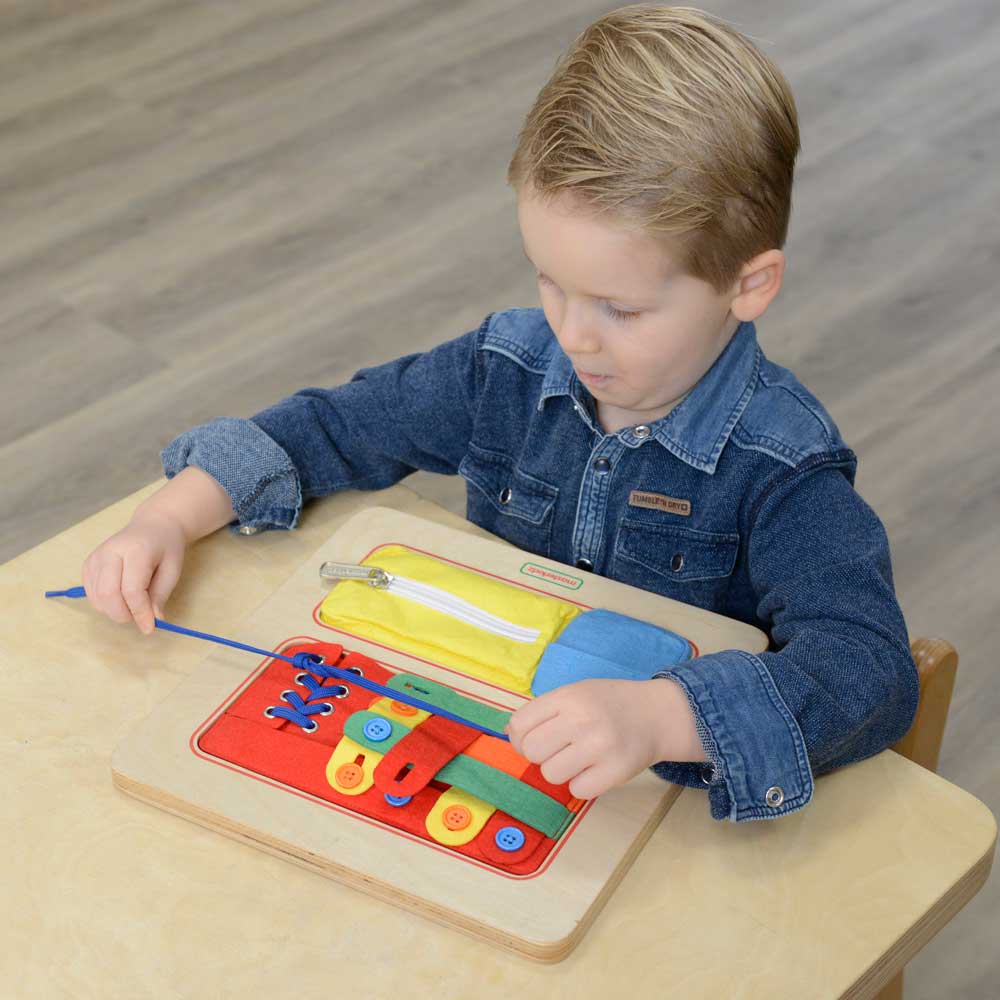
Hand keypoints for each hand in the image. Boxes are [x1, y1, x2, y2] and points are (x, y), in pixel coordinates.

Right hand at [81, 507, 186, 634]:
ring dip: (115, 611)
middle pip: (108, 594)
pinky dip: (105, 604)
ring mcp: (95, 557)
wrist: (152, 526)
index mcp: (135, 550)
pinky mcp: (88, 565)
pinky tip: (121, 598)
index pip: (132, 590)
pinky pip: (91, 594)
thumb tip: (151, 621)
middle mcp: (110, 552)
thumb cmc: (166, 547)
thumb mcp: (173, 569)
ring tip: (134, 604)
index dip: (140, 613)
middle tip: (140, 618)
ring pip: (97, 598)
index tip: (150, 628)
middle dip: (124, 614)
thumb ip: (161, 595)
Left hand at [505, 677, 705, 799]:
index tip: (534, 740)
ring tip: (579, 758)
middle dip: (540, 755)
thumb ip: (543, 710)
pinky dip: (582, 784)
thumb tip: (511, 734)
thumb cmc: (609, 704)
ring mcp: (600, 746)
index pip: (520, 724)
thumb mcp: (576, 693)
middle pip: (532, 752)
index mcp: (568, 696)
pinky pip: (577, 790)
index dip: (520, 737)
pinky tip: (594, 769)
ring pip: (551, 774)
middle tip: (559, 750)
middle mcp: (582, 719)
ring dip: (561, 771)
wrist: (657, 714)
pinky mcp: (616, 771)